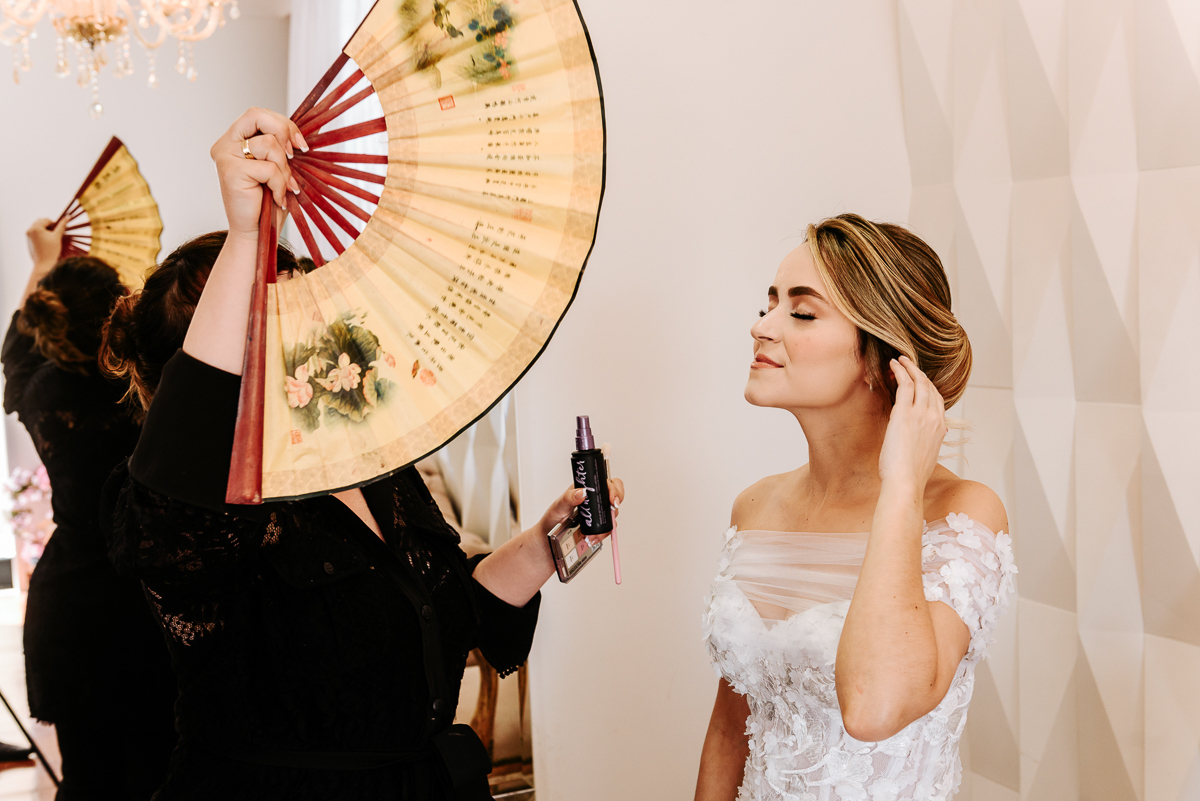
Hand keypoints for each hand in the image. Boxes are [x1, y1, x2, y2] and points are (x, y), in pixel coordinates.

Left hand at [26, 217, 64, 267]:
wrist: (44, 264)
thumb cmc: (51, 251)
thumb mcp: (57, 237)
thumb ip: (62, 225)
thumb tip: (68, 216)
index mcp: (35, 228)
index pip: (46, 220)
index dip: (54, 224)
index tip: (59, 232)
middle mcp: (30, 230)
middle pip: (41, 222)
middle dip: (49, 226)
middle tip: (55, 235)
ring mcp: (28, 235)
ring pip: (38, 227)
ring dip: (45, 230)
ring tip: (51, 239)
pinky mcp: (29, 240)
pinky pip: (35, 233)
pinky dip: (42, 235)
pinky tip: (47, 243)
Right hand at [209, 107, 306, 241]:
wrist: (257, 233)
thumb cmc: (269, 202)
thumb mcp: (280, 167)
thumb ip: (285, 146)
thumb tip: (313, 127)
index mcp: (236, 139)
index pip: (258, 114)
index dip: (283, 124)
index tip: (301, 145)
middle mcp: (226, 144)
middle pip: (257, 116)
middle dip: (284, 132)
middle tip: (295, 156)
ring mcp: (225, 156)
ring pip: (268, 144)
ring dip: (284, 169)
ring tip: (283, 187)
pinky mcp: (230, 171)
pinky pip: (268, 168)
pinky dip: (279, 184)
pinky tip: (276, 198)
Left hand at [536, 477, 625, 540]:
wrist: (548, 539)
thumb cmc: (552, 519)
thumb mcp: (559, 506)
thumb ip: (569, 497)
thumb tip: (582, 492)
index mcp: (585, 489)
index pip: (605, 483)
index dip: (613, 488)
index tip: (612, 498)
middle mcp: (593, 500)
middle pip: (614, 496)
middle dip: (616, 503)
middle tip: (612, 510)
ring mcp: (596, 513)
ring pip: (612, 513)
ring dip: (608, 522)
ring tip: (595, 530)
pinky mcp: (597, 526)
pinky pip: (608, 528)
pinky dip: (604, 533)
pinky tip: (595, 537)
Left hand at [877, 356, 945, 491]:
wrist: (906, 481)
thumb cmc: (910, 474)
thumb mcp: (925, 455)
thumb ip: (926, 442)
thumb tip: (923, 438)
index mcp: (940, 428)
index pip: (937, 399)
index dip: (927, 387)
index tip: (918, 380)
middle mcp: (934, 418)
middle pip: (929, 387)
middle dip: (919, 373)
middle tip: (908, 363)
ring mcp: (921, 414)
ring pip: (918, 382)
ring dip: (909, 367)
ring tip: (899, 360)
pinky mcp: (904, 413)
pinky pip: (904, 385)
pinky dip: (900, 372)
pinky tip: (892, 366)